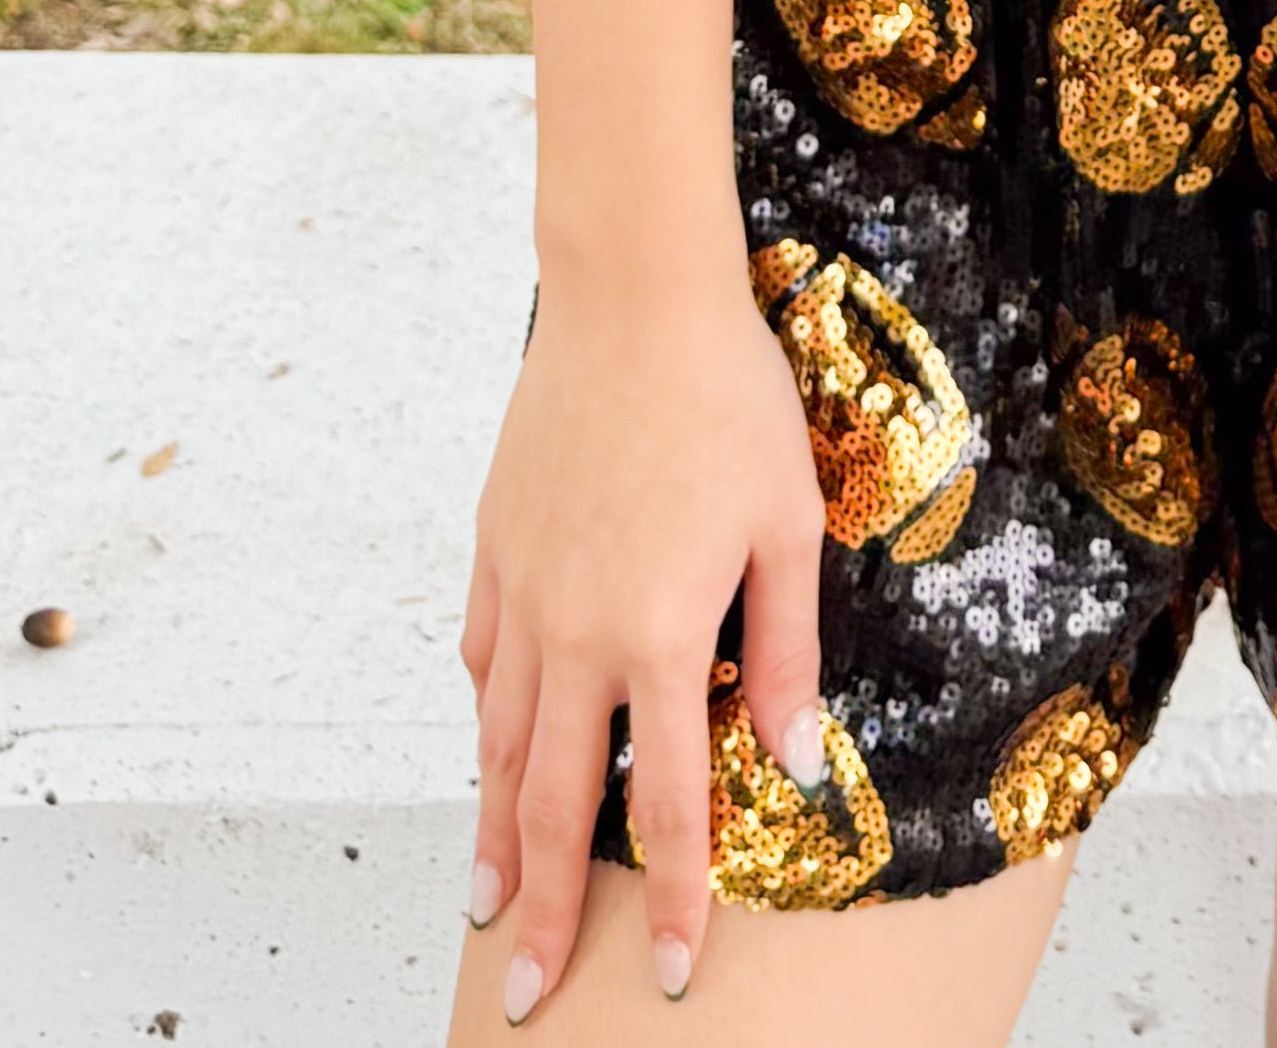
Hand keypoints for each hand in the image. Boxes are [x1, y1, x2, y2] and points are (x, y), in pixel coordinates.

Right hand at [461, 260, 825, 1019]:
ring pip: (500, 741)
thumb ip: (785, 649)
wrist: (632, 297)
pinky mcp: (495, 544)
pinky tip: (488, 746)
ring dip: (493, 830)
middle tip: (522, 992)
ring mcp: (525, 590)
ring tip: (483, 902)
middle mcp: (579, 632)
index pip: (667, 804)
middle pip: (553, 802)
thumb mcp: (787, 522)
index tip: (666, 974)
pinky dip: (484, 716)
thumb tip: (793, 760)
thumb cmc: (728, 398)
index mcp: (660, 635)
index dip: (670, 898)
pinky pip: (484, 656)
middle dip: (539, 909)